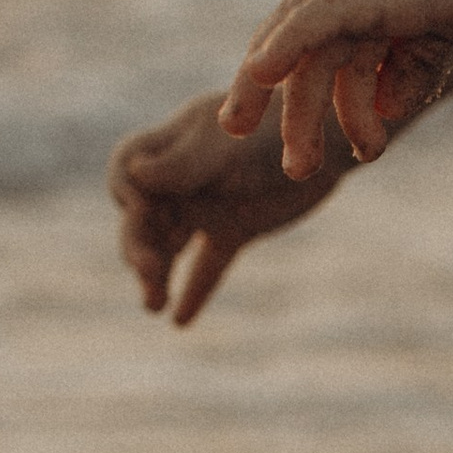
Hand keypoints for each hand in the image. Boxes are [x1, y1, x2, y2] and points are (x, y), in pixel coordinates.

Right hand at [109, 91, 343, 326]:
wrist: (326, 138)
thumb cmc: (273, 130)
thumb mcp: (224, 149)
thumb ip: (182, 165)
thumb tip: (133, 173)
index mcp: (171, 147)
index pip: (126, 173)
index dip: (127, 196)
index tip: (141, 210)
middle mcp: (182, 178)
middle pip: (143, 219)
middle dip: (138, 246)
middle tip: (149, 274)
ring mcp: (208, 206)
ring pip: (170, 246)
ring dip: (157, 274)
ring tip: (153, 306)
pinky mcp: (235, 230)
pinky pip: (208, 265)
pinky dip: (195, 291)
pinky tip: (180, 322)